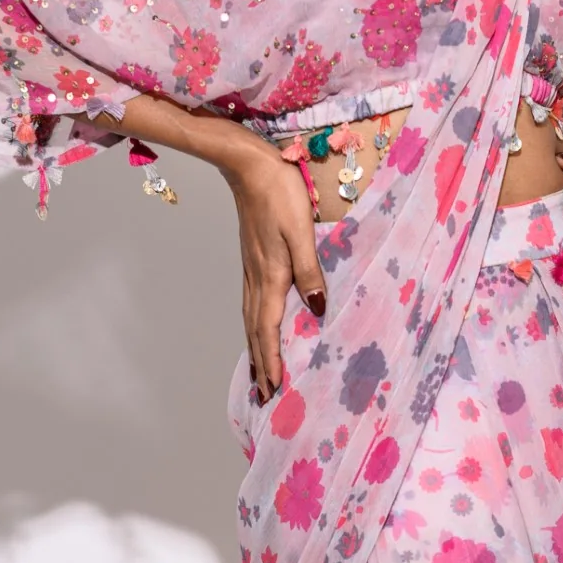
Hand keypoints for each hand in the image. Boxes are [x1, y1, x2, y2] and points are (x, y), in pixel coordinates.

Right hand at [192, 122, 324, 402]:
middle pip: (256, 332)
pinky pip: (251, 305)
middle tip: (264, 395)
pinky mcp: (251, 261)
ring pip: (251, 321)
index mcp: (270, 276)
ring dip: (255, 350)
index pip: (269, 330)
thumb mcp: (301, 230)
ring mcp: (250, 270)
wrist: (247, 166)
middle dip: (261, 365)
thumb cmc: (279, 193)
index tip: (273, 389)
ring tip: (258, 374)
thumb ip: (309, 270)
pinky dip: (254, 327)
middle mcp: (256, 279)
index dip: (272, 361)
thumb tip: (315, 309)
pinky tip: (258, 329)